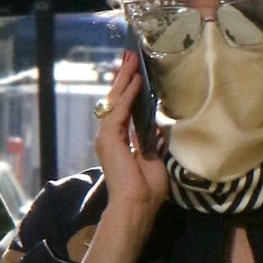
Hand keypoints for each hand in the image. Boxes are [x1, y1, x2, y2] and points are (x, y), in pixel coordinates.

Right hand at [94, 50, 169, 225]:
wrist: (136, 206)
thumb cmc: (147, 191)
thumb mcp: (154, 160)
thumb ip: (151, 141)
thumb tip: (155, 124)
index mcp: (121, 142)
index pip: (124, 110)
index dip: (130, 92)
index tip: (136, 75)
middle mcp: (110, 137)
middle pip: (117, 100)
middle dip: (124, 78)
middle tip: (130, 57)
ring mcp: (107, 137)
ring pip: (116, 101)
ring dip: (125, 79)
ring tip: (132, 60)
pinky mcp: (109, 137)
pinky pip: (120, 110)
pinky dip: (128, 94)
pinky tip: (136, 80)